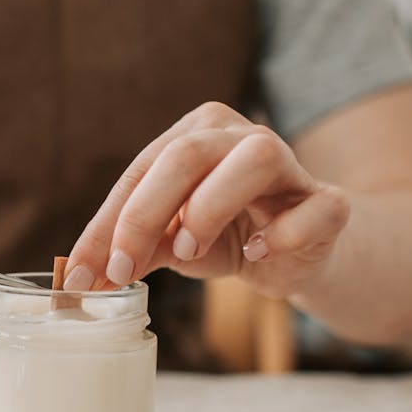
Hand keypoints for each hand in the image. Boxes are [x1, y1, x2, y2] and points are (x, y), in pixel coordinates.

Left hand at [65, 102, 348, 297]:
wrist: (295, 253)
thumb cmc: (223, 236)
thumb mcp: (170, 243)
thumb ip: (133, 250)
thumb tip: (84, 276)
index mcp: (196, 135)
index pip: (142, 172)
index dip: (108, 224)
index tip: (83, 275)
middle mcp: (241, 136)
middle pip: (186, 155)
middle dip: (144, 214)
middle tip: (122, 268)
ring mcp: (291, 165)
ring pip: (255, 158)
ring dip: (211, 207)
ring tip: (190, 252)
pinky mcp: (329, 203)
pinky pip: (315, 208)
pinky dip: (282, 233)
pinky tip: (257, 252)